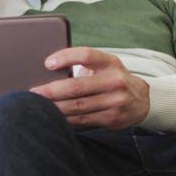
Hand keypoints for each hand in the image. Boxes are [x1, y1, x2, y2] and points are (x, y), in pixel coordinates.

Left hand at [29, 47, 149, 128]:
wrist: (142, 100)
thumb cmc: (113, 78)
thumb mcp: (105, 65)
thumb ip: (83, 64)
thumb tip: (49, 67)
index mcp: (110, 63)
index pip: (86, 56)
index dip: (66, 57)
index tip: (47, 63)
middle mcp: (114, 81)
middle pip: (77, 86)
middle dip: (52, 90)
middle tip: (33, 92)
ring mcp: (114, 102)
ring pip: (77, 106)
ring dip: (55, 107)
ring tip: (37, 105)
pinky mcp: (111, 119)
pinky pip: (82, 120)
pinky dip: (64, 118)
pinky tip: (52, 116)